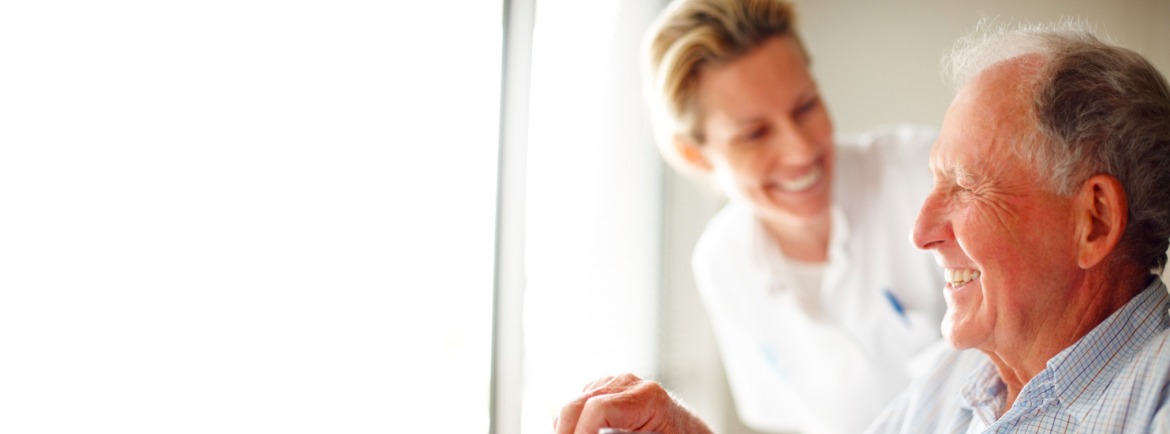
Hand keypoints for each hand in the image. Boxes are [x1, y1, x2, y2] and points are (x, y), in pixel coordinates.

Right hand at [553, 373, 713, 433]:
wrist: (688, 432)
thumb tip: (593, 433)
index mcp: (647, 397)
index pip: (598, 410)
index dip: (581, 432)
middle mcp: (629, 383)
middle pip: (576, 405)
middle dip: (567, 431)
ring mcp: (615, 383)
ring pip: (572, 405)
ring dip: (569, 427)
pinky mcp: (604, 388)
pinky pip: (577, 405)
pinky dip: (574, 424)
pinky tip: (583, 433)